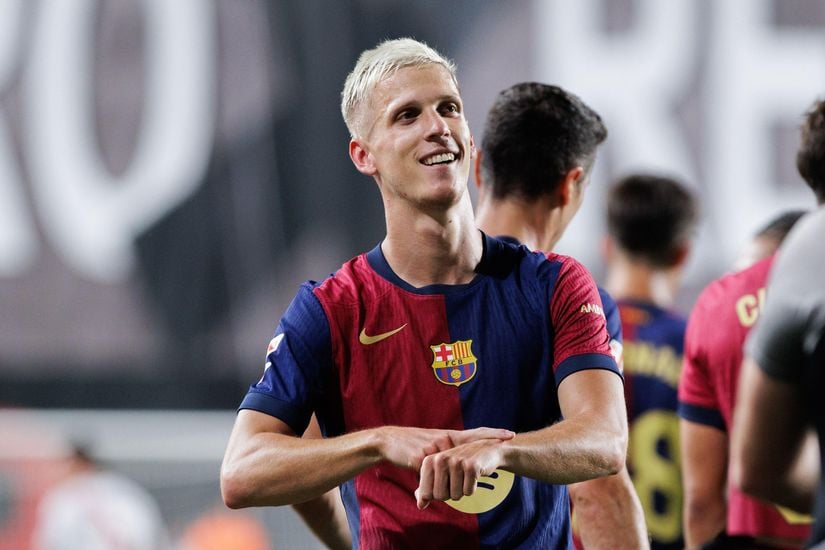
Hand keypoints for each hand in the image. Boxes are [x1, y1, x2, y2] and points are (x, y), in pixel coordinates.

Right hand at [376, 426, 513, 472]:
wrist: (389, 441)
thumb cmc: (413, 446)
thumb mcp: (432, 448)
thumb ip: (447, 457)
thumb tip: (462, 472)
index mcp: (449, 437)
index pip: (475, 434)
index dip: (493, 434)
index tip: (511, 434)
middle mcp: (444, 440)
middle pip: (465, 455)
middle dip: (478, 457)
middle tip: (506, 440)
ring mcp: (433, 448)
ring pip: (447, 470)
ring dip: (443, 481)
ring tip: (441, 479)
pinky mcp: (420, 458)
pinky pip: (429, 475)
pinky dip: (426, 480)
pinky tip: (417, 472)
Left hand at [414, 436, 508, 509]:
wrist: (485, 450)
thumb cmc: (459, 464)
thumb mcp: (439, 473)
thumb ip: (427, 489)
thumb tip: (420, 505)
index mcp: (429, 461)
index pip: (426, 494)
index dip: (436, 495)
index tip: (444, 483)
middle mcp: (440, 459)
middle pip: (440, 496)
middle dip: (450, 494)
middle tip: (457, 480)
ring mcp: (456, 462)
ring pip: (455, 496)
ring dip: (462, 491)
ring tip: (465, 476)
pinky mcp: (472, 467)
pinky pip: (468, 492)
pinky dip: (472, 488)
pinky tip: (473, 475)